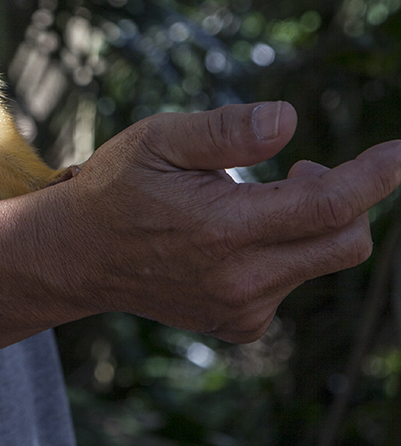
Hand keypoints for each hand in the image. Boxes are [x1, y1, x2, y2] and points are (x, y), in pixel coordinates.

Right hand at [44, 102, 400, 342]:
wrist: (77, 255)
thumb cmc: (118, 187)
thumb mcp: (158, 139)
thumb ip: (225, 131)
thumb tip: (289, 120)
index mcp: (222, 228)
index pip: (328, 205)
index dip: (375, 176)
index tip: (400, 153)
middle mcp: (239, 279)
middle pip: (344, 242)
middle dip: (346, 200)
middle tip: (304, 171)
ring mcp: (240, 308)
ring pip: (318, 261)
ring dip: (307, 226)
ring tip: (247, 204)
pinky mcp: (238, 325)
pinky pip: (290, 283)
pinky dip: (282, 254)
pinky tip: (232, 241)